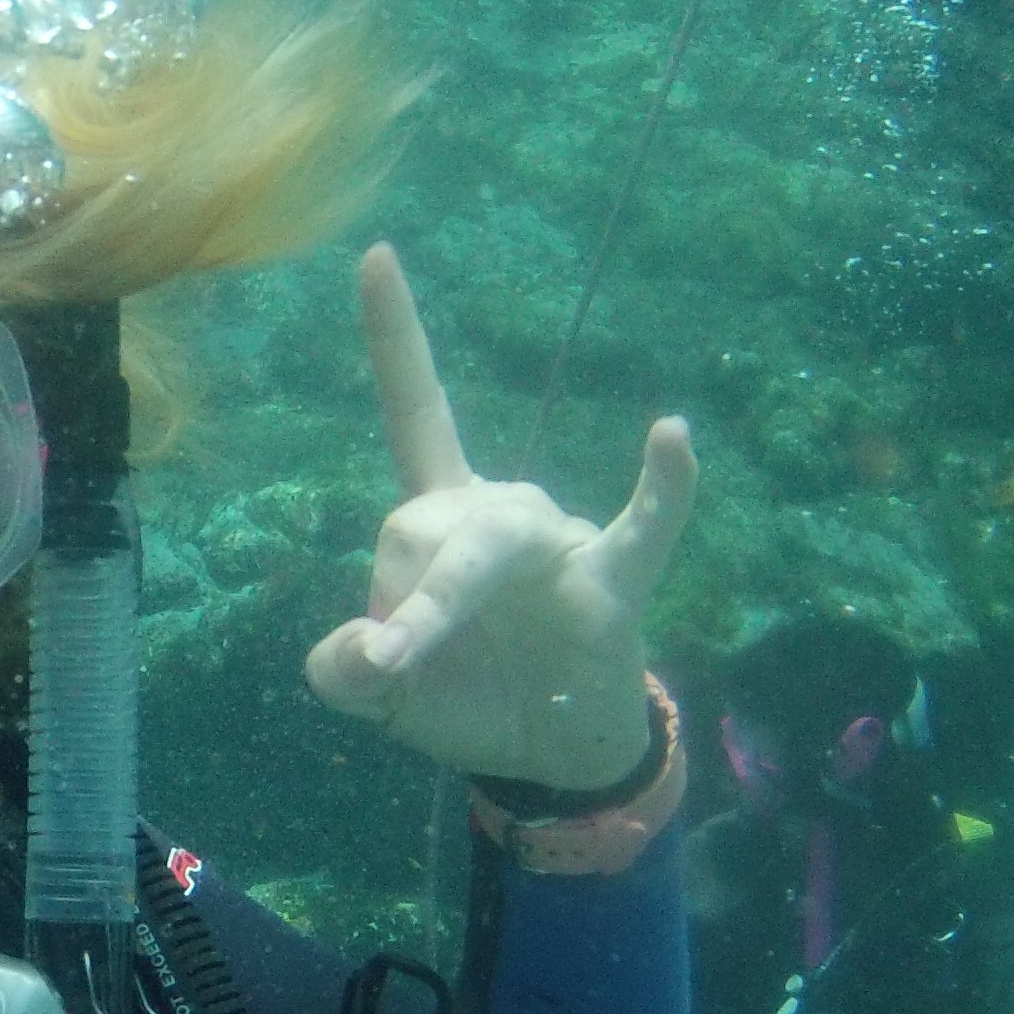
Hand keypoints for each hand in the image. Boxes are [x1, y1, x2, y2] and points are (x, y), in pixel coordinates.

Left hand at [304, 245, 697, 785]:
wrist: (551, 760)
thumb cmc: (467, 699)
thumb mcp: (380, 698)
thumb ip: (341, 672)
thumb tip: (368, 649)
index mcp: (441, 523)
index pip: (415, 413)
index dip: (396, 337)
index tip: (375, 253)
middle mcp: (499, 514)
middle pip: (422, 519)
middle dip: (393, 594)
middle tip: (388, 662)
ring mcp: (559, 542)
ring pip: (485, 542)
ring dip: (439, 602)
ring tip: (411, 656)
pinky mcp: (613, 584)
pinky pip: (644, 527)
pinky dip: (662, 487)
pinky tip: (671, 435)